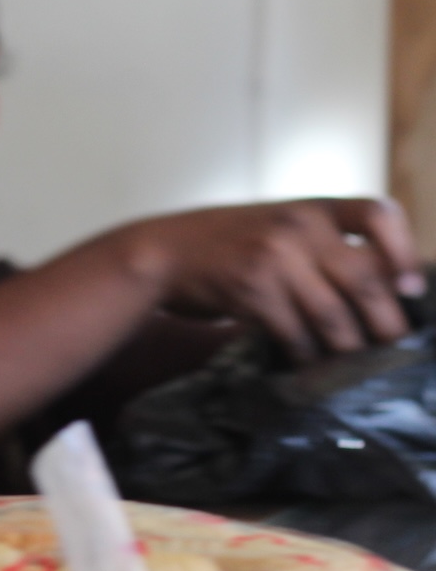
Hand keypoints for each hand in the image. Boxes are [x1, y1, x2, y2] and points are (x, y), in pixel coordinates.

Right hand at [119, 198, 424, 361]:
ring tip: (347, 363)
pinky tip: (306, 363)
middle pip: (367, 280)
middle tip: (391, 347)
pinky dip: (307, 357)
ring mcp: (273, 257)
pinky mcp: (250, 290)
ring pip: (334, 317)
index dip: (403, 252)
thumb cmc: (229, 244)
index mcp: (312, 207)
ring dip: (346, 349)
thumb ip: (324, 245)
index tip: (410, 287)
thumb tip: (387, 292)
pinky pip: (296, 335)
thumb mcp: (279, 227)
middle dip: (387, 324)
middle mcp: (297, 226)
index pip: (378, 213)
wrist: (161, 252)